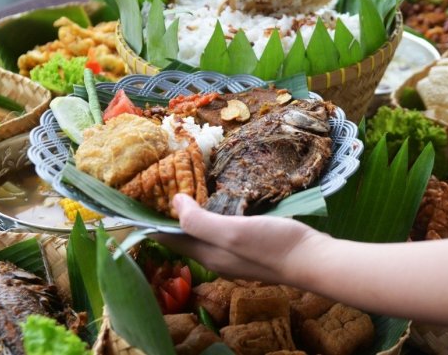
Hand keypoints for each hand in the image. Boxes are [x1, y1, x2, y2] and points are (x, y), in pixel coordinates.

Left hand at [156, 194, 326, 286]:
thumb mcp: (232, 231)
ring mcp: (234, 252)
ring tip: (184, 190)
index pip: (169, 238)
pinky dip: (213, 214)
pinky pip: (222, 228)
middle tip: (160, 187)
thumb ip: (200, 221)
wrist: (311, 259)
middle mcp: (216, 255)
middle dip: (169, 216)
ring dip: (191, 215)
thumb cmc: (271, 245)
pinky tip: (220, 201)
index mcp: (207, 252)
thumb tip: (174, 202)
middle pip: (184, 236)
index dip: (151, 222)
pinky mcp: (250, 244)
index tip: (136, 202)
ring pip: (204, 232)